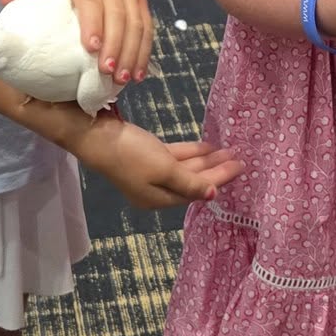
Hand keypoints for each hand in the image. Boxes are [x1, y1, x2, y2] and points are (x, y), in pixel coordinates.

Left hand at [0, 0, 151, 83]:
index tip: (91, 48)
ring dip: (132, 52)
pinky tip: (138, 72)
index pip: (92, 0)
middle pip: (119, 15)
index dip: (93, 24)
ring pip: (137, 23)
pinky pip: (146, 26)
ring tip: (124, 79)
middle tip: (108, 73)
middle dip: (116, 46)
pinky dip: (144, 50)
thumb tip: (5, 2)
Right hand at [76, 117, 243, 209]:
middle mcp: (156, 190)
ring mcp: (150, 172)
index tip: (240, 167)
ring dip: (206, 160)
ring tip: (228, 150)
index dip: (219, 179)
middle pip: (193, 181)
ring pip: (185, 168)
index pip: (197, 191)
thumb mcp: (164, 170)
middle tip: (239, 157)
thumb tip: (212, 196)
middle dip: (216, 170)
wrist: (95, 136)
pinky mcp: (145, 155)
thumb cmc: (131, 155)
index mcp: (159, 199)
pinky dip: (190, 152)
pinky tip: (206, 147)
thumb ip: (190, 182)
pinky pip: (175, 157)